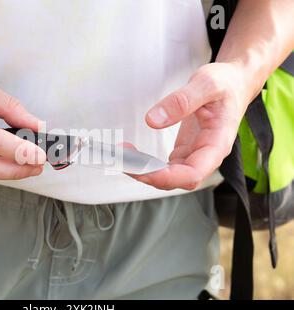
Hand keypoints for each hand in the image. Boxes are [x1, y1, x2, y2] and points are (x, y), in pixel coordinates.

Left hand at [132, 63, 252, 189]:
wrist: (233, 85)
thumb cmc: (226, 85)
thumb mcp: (207, 84)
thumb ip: (181, 101)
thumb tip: (152, 121)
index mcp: (217, 144)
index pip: (192, 174)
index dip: (166, 177)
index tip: (141, 169)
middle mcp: (206, 156)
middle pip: (177, 180)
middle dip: (147, 174)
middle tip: (122, 160)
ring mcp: (194, 156)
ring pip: (168, 176)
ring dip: (143, 170)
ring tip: (121, 155)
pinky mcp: (185, 152)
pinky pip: (164, 167)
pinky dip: (146, 164)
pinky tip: (131, 154)